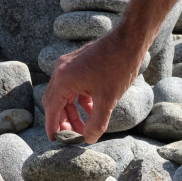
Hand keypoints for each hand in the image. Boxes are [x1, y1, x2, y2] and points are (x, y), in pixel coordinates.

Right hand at [42, 29, 146, 143]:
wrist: (130, 40)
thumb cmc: (118, 66)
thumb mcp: (107, 100)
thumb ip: (96, 123)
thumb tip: (89, 139)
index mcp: (64, 79)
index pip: (52, 108)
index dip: (52, 126)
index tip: (55, 140)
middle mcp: (62, 71)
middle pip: (55, 102)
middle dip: (63, 120)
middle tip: (72, 136)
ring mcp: (69, 65)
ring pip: (65, 95)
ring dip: (72, 111)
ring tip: (84, 126)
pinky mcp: (79, 63)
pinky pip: (74, 86)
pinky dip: (80, 100)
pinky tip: (92, 109)